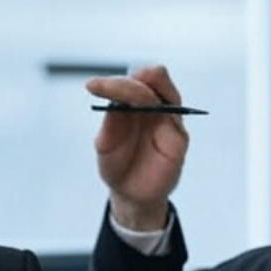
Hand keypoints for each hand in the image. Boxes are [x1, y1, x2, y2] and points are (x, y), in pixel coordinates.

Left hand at [85, 64, 189, 230]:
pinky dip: (162, 113)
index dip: (111, 82)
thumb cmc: (118, 164)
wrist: (131, 193)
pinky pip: (174, 120)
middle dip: (133, 79)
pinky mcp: (179, 138)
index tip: (91, 86)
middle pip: (154, 77)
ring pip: (168, 93)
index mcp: (133, 103)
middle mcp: (154, 106)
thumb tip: (114, 100)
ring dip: (145, 90)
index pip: (130, 81)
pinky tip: (150, 113)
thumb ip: (112, 122)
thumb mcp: (106, 143)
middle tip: (109, 87)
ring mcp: (169, 120)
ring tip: (122, 93)